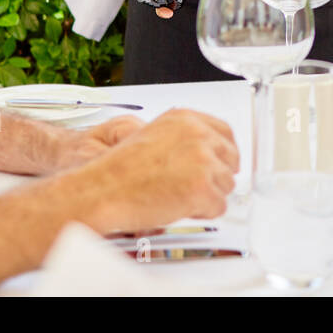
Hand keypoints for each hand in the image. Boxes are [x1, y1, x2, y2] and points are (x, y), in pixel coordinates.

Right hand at [79, 109, 239, 234]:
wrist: (102, 190)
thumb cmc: (120, 169)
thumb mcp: (153, 136)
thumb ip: (183, 139)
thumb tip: (208, 152)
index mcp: (186, 119)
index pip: (225, 132)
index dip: (224, 153)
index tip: (221, 163)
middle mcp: (198, 135)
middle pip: (231, 159)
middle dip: (217, 177)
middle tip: (196, 188)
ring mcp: (202, 161)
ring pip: (226, 185)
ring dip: (208, 196)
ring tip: (177, 197)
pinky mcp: (202, 188)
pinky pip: (218, 207)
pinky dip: (202, 213)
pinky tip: (178, 207)